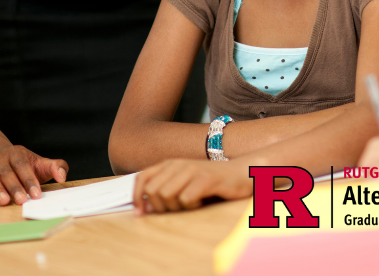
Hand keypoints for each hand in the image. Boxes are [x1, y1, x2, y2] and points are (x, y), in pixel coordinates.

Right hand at [0, 145, 67, 206]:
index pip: (23, 165)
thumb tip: (62, 177)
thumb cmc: (24, 165)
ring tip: (5, 202)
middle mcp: (0, 158)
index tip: (37, 194)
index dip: (29, 179)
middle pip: (7, 172)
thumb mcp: (40, 163)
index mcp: (17, 153)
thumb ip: (55, 167)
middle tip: (22, 200)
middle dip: (14, 186)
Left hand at [132, 159, 252, 214]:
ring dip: (177, 206)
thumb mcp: (184, 183)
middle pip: (153, 191)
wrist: (242, 173)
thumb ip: (164, 190)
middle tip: (177, 209)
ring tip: (190, 204)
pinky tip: (201, 202)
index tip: (140, 214)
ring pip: (166, 195)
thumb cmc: (210, 183)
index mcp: (169, 164)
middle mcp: (178, 164)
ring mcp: (192, 170)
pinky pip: (186, 198)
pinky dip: (192, 206)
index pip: (142, 178)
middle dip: (160, 207)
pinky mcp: (206, 178)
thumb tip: (143, 208)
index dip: (136, 197)